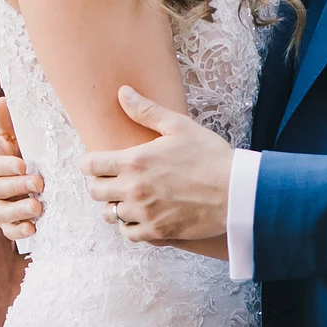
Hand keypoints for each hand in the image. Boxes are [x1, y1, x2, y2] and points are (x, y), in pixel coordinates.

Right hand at [0, 98, 43, 248]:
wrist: (24, 177)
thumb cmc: (17, 153)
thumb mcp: (10, 138)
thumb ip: (6, 122)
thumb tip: (3, 100)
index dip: (6, 166)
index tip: (22, 165)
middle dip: (18, 187)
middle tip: (39, 183)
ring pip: (3, 213)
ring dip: (20, 211)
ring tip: (38, 208)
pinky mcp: (6, 224)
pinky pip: (9, 231)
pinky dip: (20, 231)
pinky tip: (33, 228)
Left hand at [86, 88, 235, 247]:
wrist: (237, 191)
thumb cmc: (211, 156)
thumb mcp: (179, 126)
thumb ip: (146, 110)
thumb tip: (123, 92)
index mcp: (134, 161)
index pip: (90, 166)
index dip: (90, 163)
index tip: (99, 162)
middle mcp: (133, 189)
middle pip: (95, 191)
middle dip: (102, 183)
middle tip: (117, 180)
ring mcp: (144, 213)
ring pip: (110, 214)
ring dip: (116, 205)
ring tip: (130, 199)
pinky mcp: (157, 232)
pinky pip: (129, 234)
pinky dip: (131, 226)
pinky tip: (142, 216)